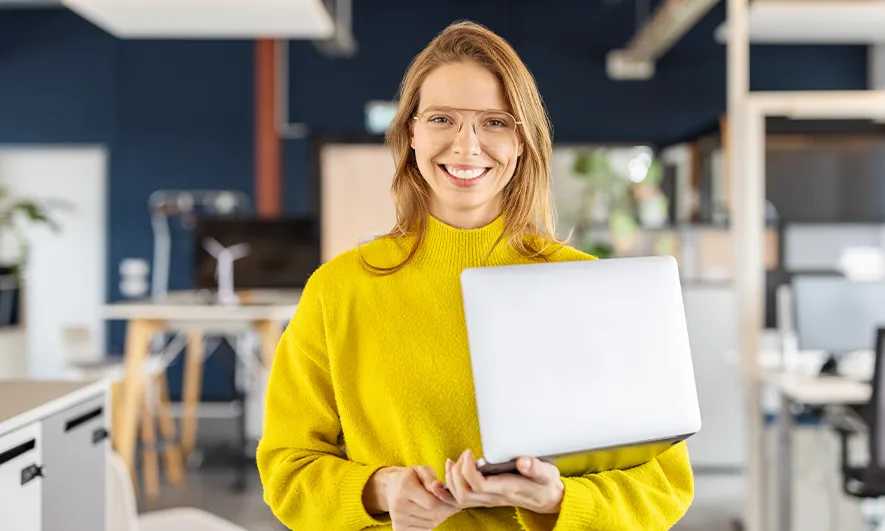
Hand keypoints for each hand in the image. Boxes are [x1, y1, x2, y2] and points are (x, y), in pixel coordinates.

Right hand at [375, 465, 460, 529]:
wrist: (390, 488)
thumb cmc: (410, 477)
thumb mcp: (421, 470)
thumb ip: (431, 478)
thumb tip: (441, 488)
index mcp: (404, 488)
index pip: (432, 503)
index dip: (446, 502)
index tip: (452, 498)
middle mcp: (398, 506)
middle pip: (433, 515)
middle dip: (446, 510)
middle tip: (451, 503)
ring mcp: (397, 519)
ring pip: (430, 524)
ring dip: (440, 517)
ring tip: (439, 506)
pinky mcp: (399, 529)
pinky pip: (424, 530)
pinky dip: (431, 523)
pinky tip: (430, 513)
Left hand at [445, 449, 563, 513]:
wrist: (549, 499)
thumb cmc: (546, 483)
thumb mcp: (547, 473)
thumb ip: (536, 468)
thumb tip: (523, 461)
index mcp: (507, 489)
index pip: (479, 485)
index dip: (468, 469)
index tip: (469, 452)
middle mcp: (495, 497)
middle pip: (464, 493)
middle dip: (456, 473)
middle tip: (463, 455)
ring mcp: (489, 500)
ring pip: (460, 498)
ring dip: (451, 479)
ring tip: (453, 461)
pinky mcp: (486, 498)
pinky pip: (461, 500)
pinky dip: (449, 490)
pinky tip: (447, 476)